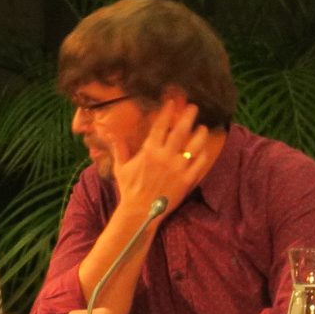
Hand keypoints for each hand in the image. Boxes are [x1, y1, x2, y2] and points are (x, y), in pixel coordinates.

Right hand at [110, 98, 214, 220]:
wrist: (140, 211)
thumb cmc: (129, 188)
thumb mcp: (121, 167)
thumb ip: (119, 149)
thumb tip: (110, 134)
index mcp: (149, 151)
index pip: (160, 126)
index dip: (167, 112)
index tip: (172, 102)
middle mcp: (165, 157)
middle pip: (180, 131)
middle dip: (188, 116)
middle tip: (194, 107)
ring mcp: (178, 168)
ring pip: (194, 145)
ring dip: (200, 134)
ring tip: (203, 127)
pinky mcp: (187, 180)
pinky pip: (199, 163)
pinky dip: (203, 154)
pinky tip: (204, 149)